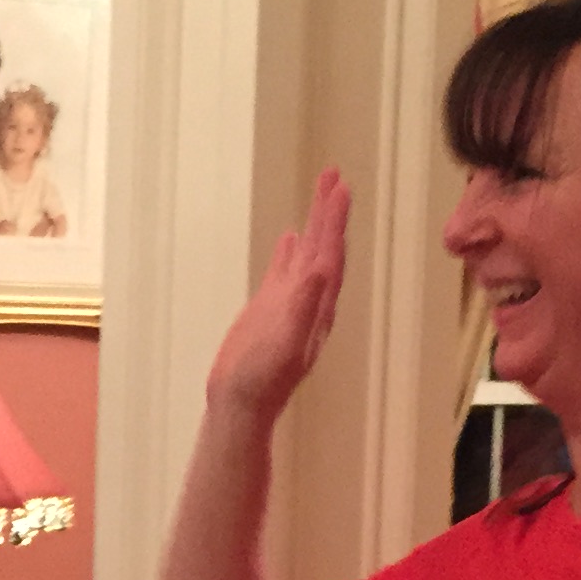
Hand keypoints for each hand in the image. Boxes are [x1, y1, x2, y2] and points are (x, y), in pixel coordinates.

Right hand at [205, 168, 348, 424]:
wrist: (240, 405)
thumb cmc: (262, 381)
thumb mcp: (285, 344)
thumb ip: (303, 307)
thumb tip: (320, 269)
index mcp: (316, 306)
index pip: (329, 255)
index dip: (334, 222)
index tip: (340, 188)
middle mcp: (308, 300)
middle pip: (323, 247)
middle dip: (329, 211)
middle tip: (333, 173)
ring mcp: (289, 303)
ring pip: (306, 254)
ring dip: (315, 223)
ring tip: (322, 191)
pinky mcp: (269, 310)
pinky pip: (284, 272)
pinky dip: (290, 252)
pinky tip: (291, 236)